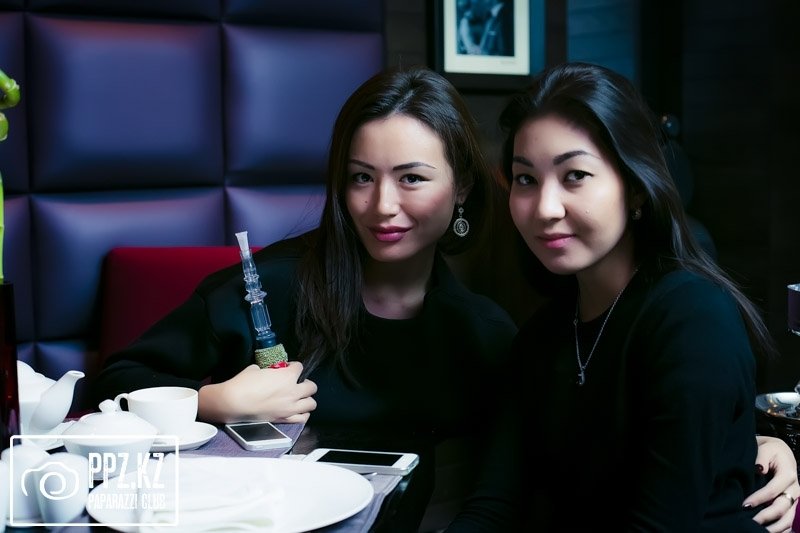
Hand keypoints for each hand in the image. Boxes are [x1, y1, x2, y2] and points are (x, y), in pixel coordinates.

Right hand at [198, 362, 316, 423]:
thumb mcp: (256, 369)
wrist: (233, 403)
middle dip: (305, 383)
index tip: (289, 367)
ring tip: (300, 397)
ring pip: (311, 404)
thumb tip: (267, 373)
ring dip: (307, 399)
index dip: (294, 366)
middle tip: (298, 383)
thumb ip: (268, 371)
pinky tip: (298, 411)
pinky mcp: (284, 419)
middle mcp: (293, 392)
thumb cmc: (243, 383)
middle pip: (311, 386)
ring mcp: (290, 407)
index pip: (300, 367)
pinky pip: (302, 418)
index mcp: (287, 376)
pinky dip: (303, 414)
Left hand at [744, 435, 797, 531]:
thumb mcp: (766, 449)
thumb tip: (759, 469)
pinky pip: (792, 520)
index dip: (759, 499)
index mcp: (788, 475)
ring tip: (760, 532)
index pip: (773, 490)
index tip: (744, 505)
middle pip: (782, 507)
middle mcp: (795, 488)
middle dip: (766, 516)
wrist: (781, 453)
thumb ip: (762, 458)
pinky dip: (783, 529)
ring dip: (776, 527)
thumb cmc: (770, 451)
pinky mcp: (794, 504)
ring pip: (789, 518)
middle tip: (751, 522)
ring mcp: (796, 498)